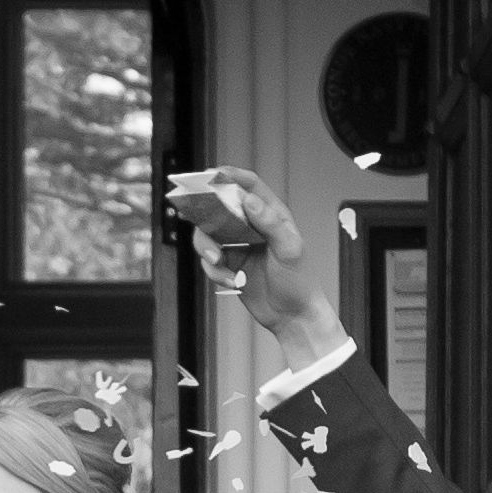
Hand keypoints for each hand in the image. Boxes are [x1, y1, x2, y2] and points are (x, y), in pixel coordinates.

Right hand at [166, 166, 339, 353]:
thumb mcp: (289, 250)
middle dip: (205, 214)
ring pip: (208, 235)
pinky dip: (215, 271)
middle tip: (192, 215)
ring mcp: (240, 245)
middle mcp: (253, 226)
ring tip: (217, 262)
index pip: (249, 186)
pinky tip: (232, 282)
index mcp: (272, 215)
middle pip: (220, 207)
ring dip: (206, 248)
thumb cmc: (299, 282)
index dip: (229, 176)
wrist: (292, 317)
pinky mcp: (230, 264)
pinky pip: (210, 260)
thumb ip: (270, 223)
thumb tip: (249, 200)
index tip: (210, 175)